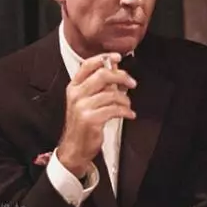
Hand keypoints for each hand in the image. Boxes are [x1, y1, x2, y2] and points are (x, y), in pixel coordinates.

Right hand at [57, 53, 136, 177]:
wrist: (74, 148)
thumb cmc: (83, 123)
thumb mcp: (87, 100)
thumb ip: (99, 84)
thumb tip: (115, 66)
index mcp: (74, 87)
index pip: (88, 65)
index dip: (104, 58)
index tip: (117, 57)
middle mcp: (76, 94)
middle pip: (102, 75)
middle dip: (121, 76)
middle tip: (132, 83)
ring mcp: (82, 107)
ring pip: (112, 94)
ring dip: (125, 100)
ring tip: (128, 106)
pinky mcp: (91, 119)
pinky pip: (115, 109)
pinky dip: (126, 111)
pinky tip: (129, 114)